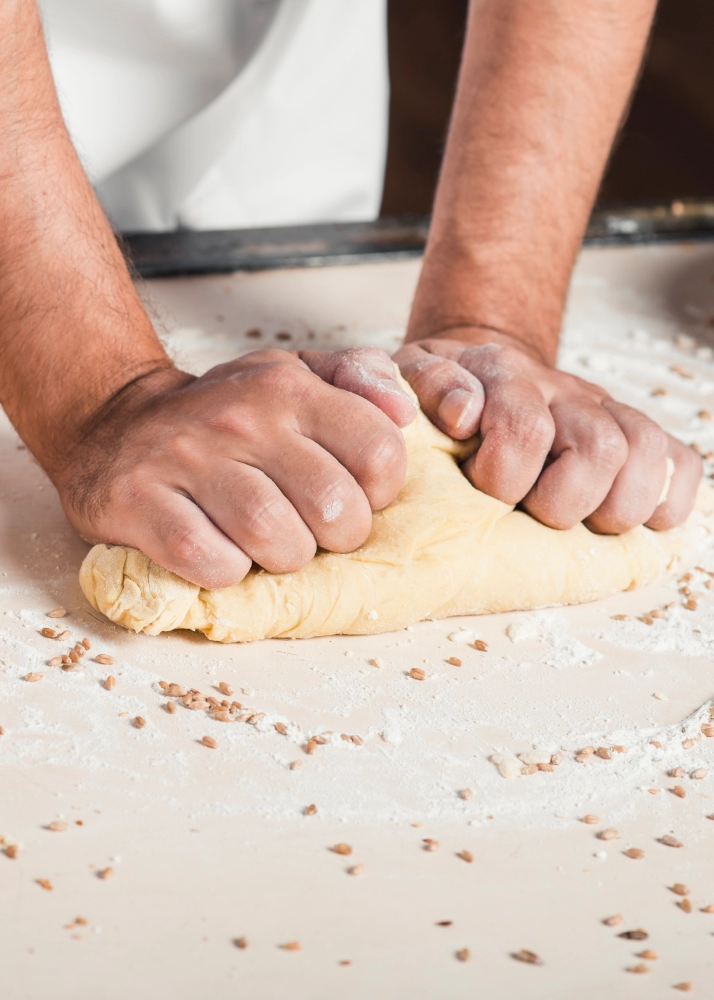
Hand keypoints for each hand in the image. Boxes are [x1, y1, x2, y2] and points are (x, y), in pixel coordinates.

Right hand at [58, 348, 415, 589]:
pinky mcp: (140, 503)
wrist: (117, 421)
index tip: (353, 494)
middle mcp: (240, 418)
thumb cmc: (223, 413)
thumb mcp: (292, 375)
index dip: (379, 492)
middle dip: (335, 537)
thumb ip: (358, 378)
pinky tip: (219, 551)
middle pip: (333, 508)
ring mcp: (187, 460)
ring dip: (283, 557)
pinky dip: (227, 572)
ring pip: (276, 540)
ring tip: (268, 543)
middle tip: (312, 529)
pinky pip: (212, 563)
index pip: (379, 451)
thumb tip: (404, 412)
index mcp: (288, 388)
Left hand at [393, 335, 701, 532]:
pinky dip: (667, 499)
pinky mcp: (632, 434)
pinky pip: (679, 463)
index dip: (504, 470)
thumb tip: (462, 411)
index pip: (521, 425)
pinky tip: (638, 515)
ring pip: (644, 453)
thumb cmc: (436, 396)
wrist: (477, 369)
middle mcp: (558, 389)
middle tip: (532, 510)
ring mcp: (600, 410)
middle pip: (596, 446)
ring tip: (583, 520)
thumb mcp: (402, 379)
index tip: (483, 487)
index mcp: (498, 375)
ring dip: (616, 504)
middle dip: (562, 499)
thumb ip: (406, 383)